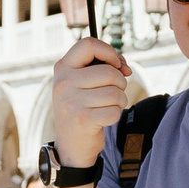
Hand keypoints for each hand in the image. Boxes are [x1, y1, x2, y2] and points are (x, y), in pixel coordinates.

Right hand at [50, 37, 130, 166]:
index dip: (109, 52)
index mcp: (62, 67)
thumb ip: (104, 67)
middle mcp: (63, 83)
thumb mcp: (84, 82)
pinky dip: (115, 115)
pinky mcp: (82, 120)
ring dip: (119, 101)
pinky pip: (114, 111)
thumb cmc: (82, 106)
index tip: (116, 65)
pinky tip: (104, 119)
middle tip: (113, 92)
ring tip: (108, 106)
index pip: (88, 44)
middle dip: (120, 83)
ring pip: (115, 93)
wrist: (71, 143)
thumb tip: (125, 68)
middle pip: (109, 72)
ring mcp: (71, 102)